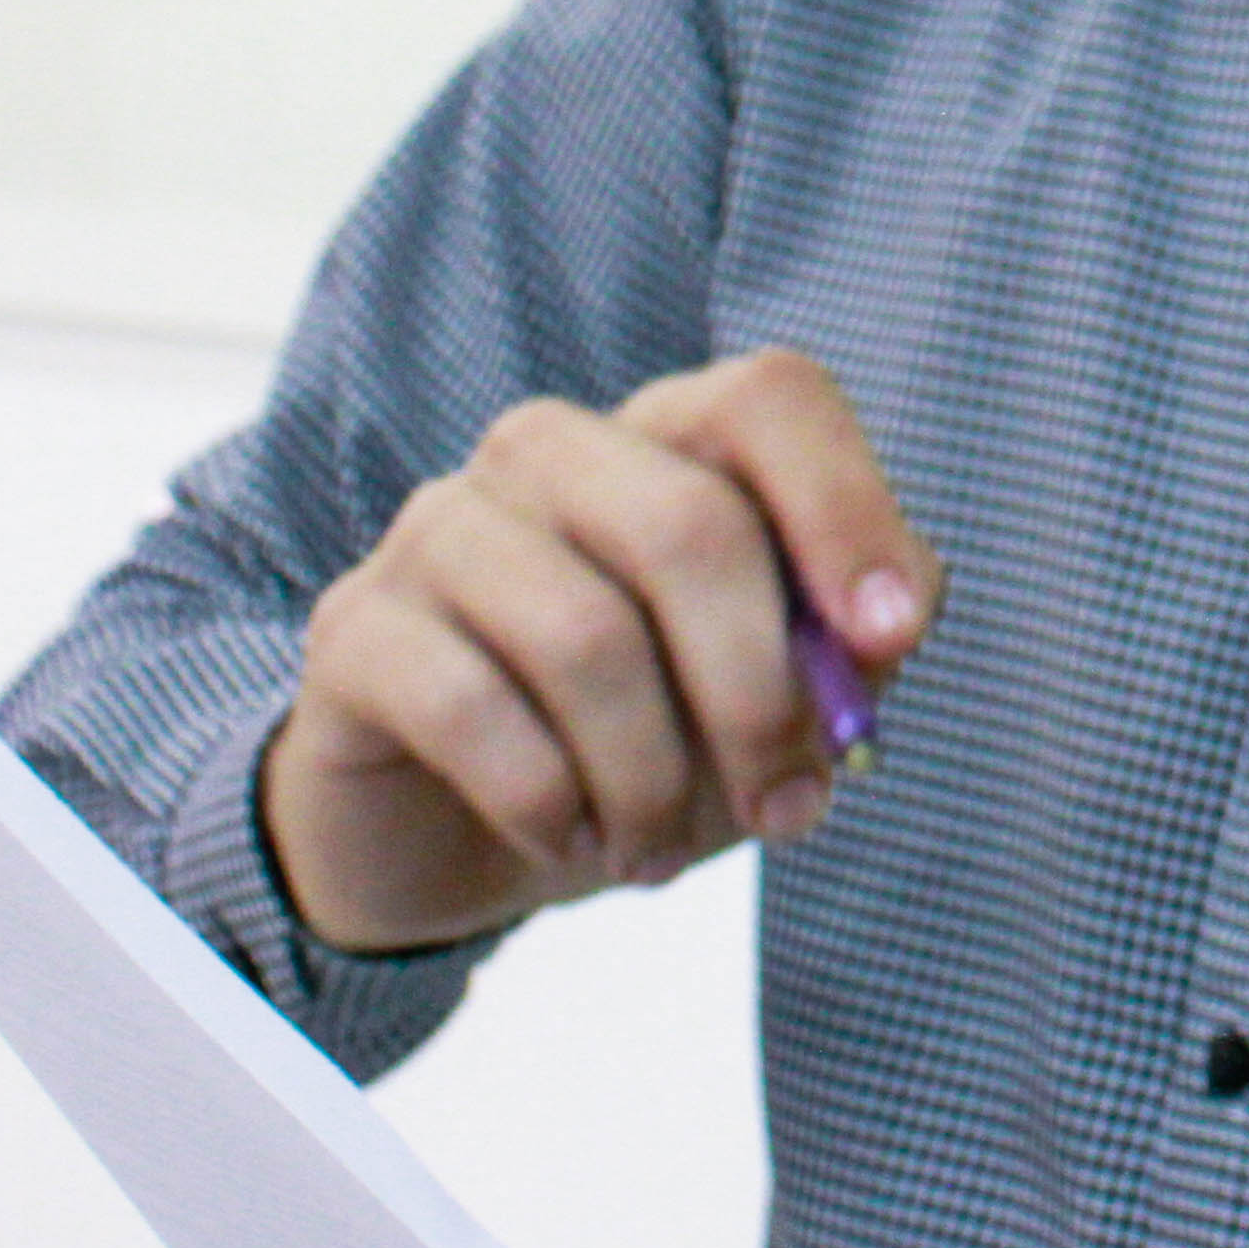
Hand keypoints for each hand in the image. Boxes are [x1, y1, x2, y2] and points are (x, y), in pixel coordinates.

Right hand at [259, 346, 941, 950]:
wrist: (449, 836)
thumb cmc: (644, 740)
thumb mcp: (771, 702)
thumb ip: (845, 648)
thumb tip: (884, 630)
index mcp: (669, 437)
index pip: (770, 399)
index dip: (846, 510)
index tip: (893, 640)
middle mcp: (550, 451)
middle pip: (689, 526)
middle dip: (758, 695)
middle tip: (785, 810)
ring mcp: (440, 526)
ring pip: (585, 634)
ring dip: (650, 777)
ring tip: (659, 848)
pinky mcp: (355, 626)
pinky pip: (469, 706)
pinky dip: (546, 802)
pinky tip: (568, 841)